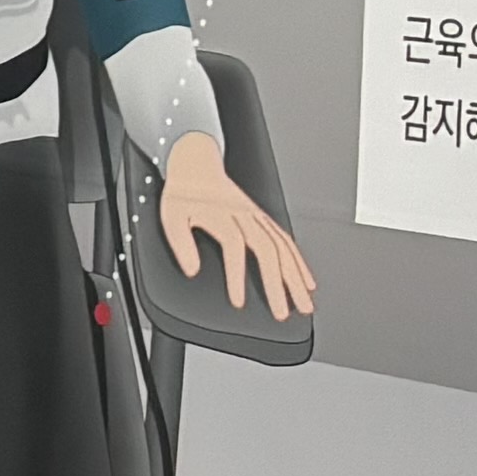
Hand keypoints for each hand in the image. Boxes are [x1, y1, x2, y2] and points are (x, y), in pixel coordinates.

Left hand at [155, 135, 317, 318]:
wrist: (196, 163)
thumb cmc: (183, 191)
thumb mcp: (170, 215)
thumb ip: (180, 243)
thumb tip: (191, 270)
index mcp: (223, 215)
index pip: (235, 248)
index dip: (237, 276)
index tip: (239, 301)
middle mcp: (245, 216)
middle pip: (268, 251)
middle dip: (278, 285)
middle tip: (282, 312)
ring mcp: (258, 217)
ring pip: (283, 248)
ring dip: (296, 278)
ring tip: (304, 303)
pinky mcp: (263, 218)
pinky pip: (286, 240)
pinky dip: (299, 261)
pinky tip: (306, 280)